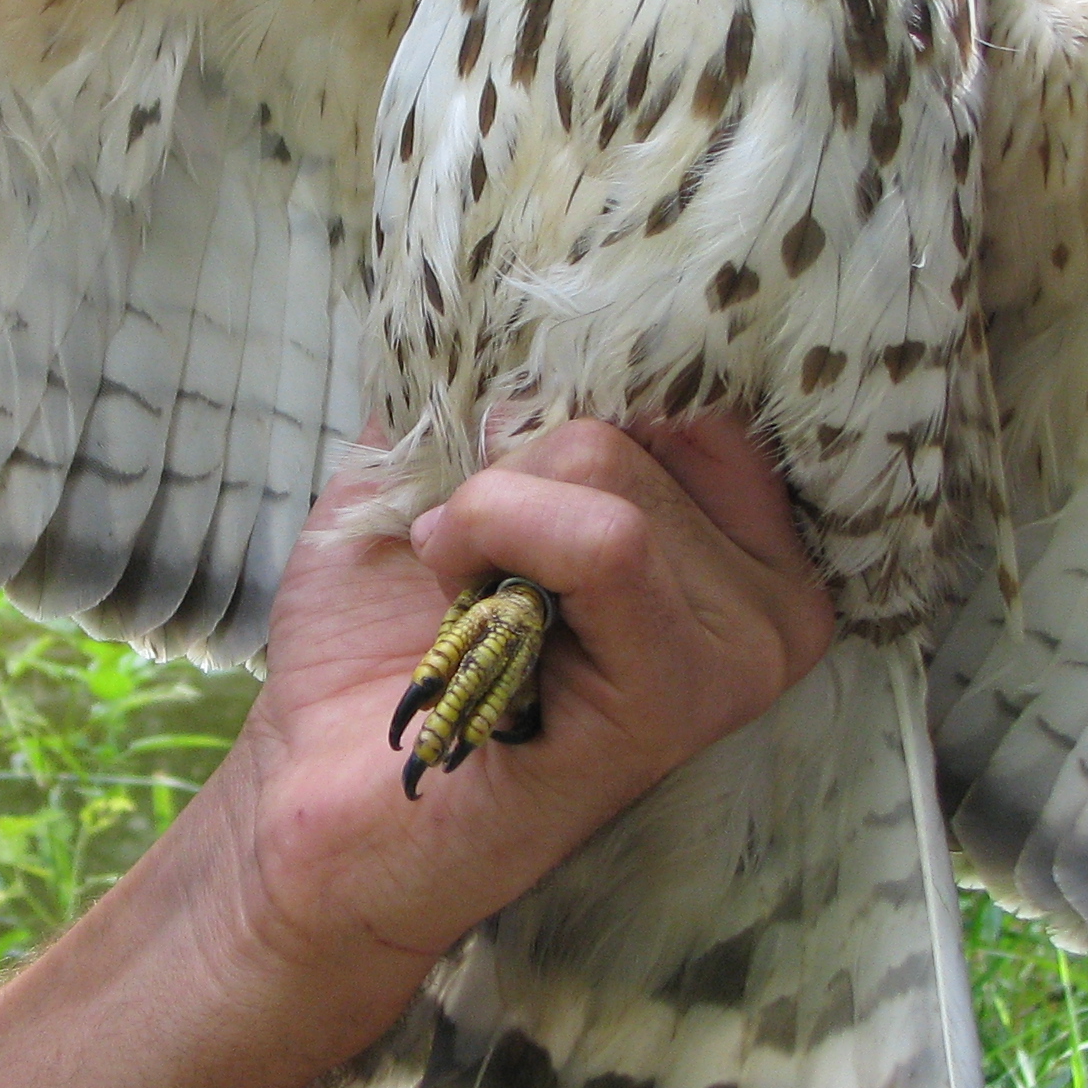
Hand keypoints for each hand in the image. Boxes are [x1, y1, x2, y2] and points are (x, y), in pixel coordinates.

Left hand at [184, 415, 834, 1068]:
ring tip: (462, 601)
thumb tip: (526, 291)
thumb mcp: (439, 466)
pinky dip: (501, 536)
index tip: (489, 465)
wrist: (317, 797)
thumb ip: (502, 378)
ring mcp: (740, 653)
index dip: (554, 400)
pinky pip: (609, 544)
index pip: (683, 379)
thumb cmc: (382, 642)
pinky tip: (460, 603)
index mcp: (737, 536)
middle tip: (467, 569)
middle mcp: (770, 596)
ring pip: (611, 468)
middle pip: (633, 421)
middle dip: (506, 470)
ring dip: (486, 513)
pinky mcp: (682, 698)